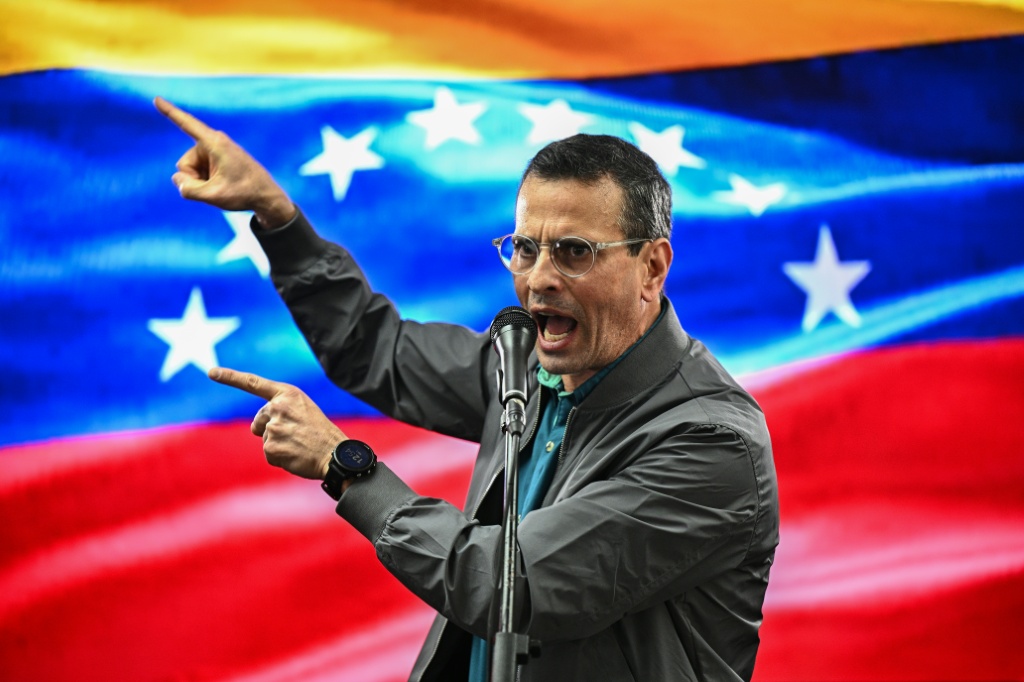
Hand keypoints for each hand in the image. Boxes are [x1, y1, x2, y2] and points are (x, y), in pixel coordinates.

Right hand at [154, 97, 295, 228]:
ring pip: (190, 169)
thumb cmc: (243, 193)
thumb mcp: (213, 196)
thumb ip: (188, 189)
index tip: (157, 99)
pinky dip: (205, 181)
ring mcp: (215, 150)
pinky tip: (223, 185)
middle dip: (193, 179)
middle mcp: (214, 142)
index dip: (170, 112)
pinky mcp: (216, 158)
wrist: (265, 196)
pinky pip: (199, 171)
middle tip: (217, 188)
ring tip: (223, 186)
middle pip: (184, 164)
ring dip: (200, 181)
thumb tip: (179, 180)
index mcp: (214, 143)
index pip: (187, 124)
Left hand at [209, 367, 343, 479]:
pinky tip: (296, 455)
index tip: (211, 372)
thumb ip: (281, 410)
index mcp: (288, 394)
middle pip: (258, 422)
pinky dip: (280, 458)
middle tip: (296, 435)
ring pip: (265, 439)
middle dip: (269, 430)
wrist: (336, 454)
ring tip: (299, 445)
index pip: (254, 383)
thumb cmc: (321, 433)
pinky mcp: (271, 447)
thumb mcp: (303, 410)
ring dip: (278, 445)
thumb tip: (257, 428)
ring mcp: (274, 427)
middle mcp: (278, 407)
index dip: (231, 377)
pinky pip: (269, 454)